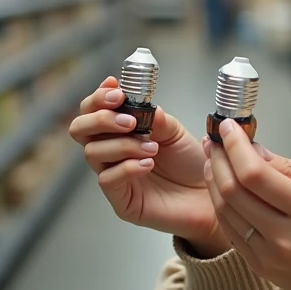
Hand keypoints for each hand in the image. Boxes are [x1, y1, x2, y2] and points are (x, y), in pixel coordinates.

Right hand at [70, 76, 230, 256]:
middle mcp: (112, 152)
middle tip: (130, 121)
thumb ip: (153, 118)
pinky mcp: (120, 201)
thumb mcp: (174, 132)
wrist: (210, 195)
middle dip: (101, 118)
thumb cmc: (191, 164)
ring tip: (152, 147)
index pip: (93, 110)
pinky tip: (148, 164)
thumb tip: (137, 104)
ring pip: (92, 152)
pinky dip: (127, 167)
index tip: (115, 88)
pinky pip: (107, 179)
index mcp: (121, 131)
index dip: (98, 97)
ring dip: (123, 144)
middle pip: (79, 129)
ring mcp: (113, 176)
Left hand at [204, 118, 290, 289]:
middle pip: (235, 191)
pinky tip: (220, 187)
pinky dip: (221, 204)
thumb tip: (254, 149)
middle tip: (215, 140)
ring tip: (214, 159)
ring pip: (226, 211)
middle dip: (220, 159)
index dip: (236, 147)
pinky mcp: (259, 266)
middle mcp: (286, 237)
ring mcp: (269, 255)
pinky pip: (230, 230)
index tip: (229, 126)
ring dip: (214, 180)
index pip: (257, 175)